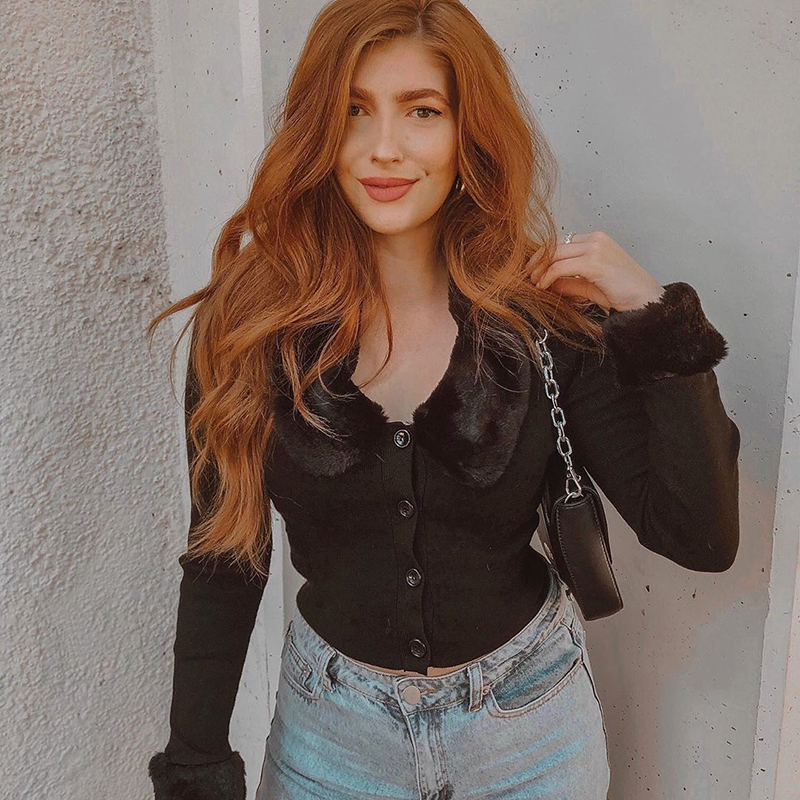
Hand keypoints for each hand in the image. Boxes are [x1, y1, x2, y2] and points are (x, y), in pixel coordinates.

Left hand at [530, 231, 664, 312]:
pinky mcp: (594, 262)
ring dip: (540, 268)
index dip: (544, 254)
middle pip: (555, 244)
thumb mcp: (589, 285)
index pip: (562, 241)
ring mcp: (596, 248)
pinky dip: (548, 276)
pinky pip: (560, 266)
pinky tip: (543, 286)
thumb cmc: (623, 293)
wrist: (645, 300)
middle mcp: (596, 239)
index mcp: (597, 240)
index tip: (534, 269)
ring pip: (555, 253)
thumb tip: (546, 283)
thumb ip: (569, 281)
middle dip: (538, 259)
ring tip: (534, 283)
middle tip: (528, 275)